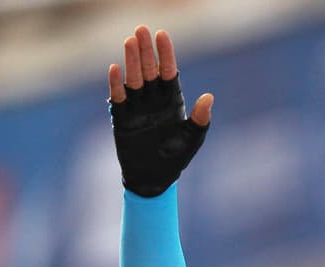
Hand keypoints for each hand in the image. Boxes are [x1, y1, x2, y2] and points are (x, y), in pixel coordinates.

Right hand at [108, 26, 213, 197]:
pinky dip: (116, 85)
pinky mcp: (122, 118)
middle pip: (149, 69)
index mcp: (172, 99)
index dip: (165, 53)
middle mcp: (153, 99)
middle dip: (145, 51)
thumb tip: (209, 97)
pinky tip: (115, 70)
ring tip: (129, 43)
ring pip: (134, 79)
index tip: (162, 35)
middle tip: (141, 30)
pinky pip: (118, 97)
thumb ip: (201, 119)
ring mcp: (137, 107)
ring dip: (131, 62)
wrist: (154, 179)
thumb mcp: (193, 139)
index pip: (168, 71)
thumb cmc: (175, 159)